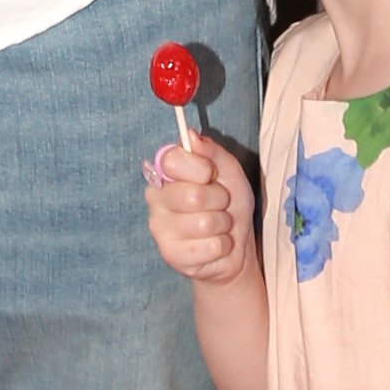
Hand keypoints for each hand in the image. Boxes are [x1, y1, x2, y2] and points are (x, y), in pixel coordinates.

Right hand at [142, 132, 255, 284]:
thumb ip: (211, 152)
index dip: (199, 168)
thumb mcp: (229, 172)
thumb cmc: (229, 206)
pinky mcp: (170, 254)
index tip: (210, 174)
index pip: (171, 160)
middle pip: (192, 195)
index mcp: (166, 173)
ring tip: (218, 226)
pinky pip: (209, 246)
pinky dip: (222, 245)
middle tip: (220, 205)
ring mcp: (159, 228)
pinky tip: (214, 245)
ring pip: (204, 223)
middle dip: (219, 200)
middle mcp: (156, 198)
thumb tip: (189, 135)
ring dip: (222, 225)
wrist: (234, 248)